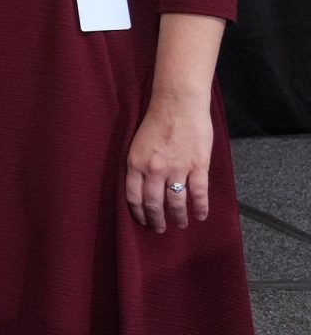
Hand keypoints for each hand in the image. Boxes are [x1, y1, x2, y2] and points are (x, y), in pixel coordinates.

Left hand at [125, 96, 213, 231]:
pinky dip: (200, 207)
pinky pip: (198, 193)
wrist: (178, 104)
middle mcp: (154, 170)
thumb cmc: (156, 121)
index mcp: (136, 164)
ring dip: (178, 217)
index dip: (139, 213)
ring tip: (180, 224)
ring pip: (176, 202)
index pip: (133, 197)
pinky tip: (200, 216)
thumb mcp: (137, 144)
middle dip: (156, 220)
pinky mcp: (197, 166)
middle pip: (153, 204)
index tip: (143, 222)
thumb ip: (139, 165)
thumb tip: (142, 186)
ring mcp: (177, 169)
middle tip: (159, 230)